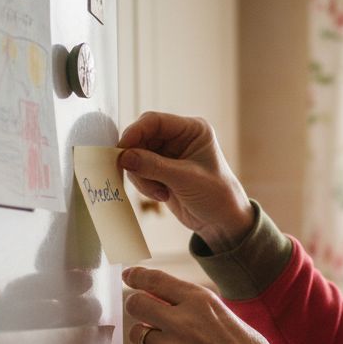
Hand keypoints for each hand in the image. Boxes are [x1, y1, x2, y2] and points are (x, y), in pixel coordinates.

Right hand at [117, 112, 254, 249]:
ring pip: (136, 156)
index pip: (155, 121)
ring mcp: (168, 155)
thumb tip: (123, 157)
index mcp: (192, 130)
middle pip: (142, 138)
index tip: (121, 150)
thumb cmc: (216, 196)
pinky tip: (161, 195)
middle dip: (137, 159)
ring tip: (159, 192)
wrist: (221, 222)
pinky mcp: (160, 171)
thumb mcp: (185, 179)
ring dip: (141, 176)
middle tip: (138, 177)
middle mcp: (179, 138)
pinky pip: (139, 171)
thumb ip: (153, 166)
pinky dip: (143, 184)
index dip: (135, 133)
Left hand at [122, 266, 277, 343]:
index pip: (155, 280)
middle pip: (136, 304)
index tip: (128, 275)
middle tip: (146, 316)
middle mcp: (184, 320)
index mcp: (200, 300)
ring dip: (145, 338)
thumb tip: (154, 297)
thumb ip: (189, 304)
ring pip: (136, 334)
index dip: (136, 276)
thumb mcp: (221, 313)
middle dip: (137, 308)